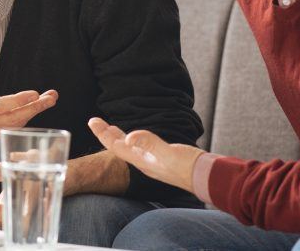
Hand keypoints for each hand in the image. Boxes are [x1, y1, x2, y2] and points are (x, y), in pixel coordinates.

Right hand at [0, 48, 57, 143]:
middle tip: (51, 97)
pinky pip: (14, 128)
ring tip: (49, 99)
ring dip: (35, 112)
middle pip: (15, 118)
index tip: (35, 93)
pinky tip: (38, 107)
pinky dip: (28, 118)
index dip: (19, 100)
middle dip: (36, 107)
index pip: (1, 105)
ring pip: (17, 124)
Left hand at [87, 117, 202, 193]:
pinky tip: (136, 139)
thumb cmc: (189, 167)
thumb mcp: (169, 153)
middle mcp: (144, 162)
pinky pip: (141, 150)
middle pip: (119, 147)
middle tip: (95, 121)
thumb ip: (150, 144)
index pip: (115, 145)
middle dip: (106, 134)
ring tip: (110, 129)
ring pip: (129, 148)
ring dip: (118, 137)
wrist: (207, 178)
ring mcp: (153, 162)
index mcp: (141, 159)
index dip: (102, 133)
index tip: (92, 121)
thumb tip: (129, 136)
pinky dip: (134, 141)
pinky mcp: (163, 160)